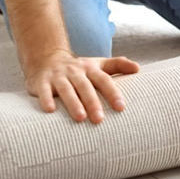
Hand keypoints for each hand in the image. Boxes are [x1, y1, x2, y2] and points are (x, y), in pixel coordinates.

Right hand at [24, 51, 139, 123]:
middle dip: (93, 102)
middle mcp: (75, 72)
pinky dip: (46, 99)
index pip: (104, 80)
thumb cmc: (78, 69)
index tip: (121, 108)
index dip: (113, 93)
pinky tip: (49, 110)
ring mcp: (58, 76)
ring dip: (73, 103)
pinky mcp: (41, 82)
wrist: (46, 58)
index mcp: (90, 69)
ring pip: (66, 89)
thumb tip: (138, 69)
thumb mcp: (98, 64)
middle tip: (100, 120)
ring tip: (80, 118)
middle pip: (85, 86)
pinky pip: (43, 90)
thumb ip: (118, 65)